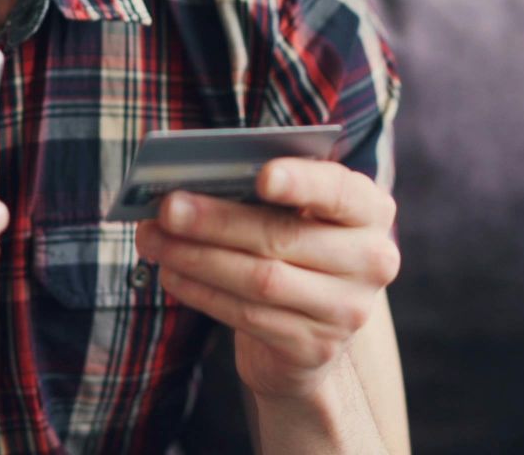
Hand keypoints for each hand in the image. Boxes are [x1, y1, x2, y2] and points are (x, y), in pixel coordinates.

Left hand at [133, 158, 398, 400]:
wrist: (312, 332)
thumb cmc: (295, 250)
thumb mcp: (297, 214)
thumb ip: (264, 193)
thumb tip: (191, 184)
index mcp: (369, 211)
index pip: (340, 192)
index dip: (302, 183)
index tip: (261, 176)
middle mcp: (371, 260)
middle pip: (282, 237)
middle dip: (216, 221)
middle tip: (166, 207)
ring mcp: (347, 310)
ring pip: (259, 280)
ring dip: (196, 258)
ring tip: (152, 238)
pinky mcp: (314, 347)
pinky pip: (247, 316)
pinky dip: (201, 291)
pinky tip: (170, 273)